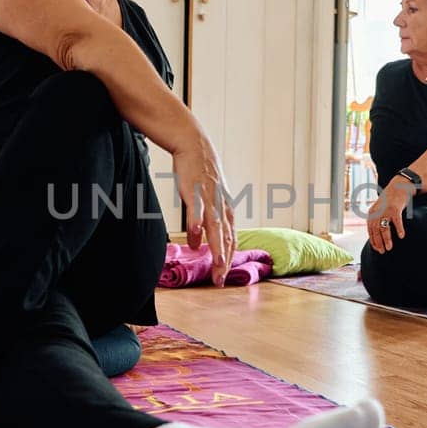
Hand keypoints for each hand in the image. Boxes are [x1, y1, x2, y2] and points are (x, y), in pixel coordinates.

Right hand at [172, 132, 236, 284]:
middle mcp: (222, 207)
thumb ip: (203, 225)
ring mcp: (210, 200)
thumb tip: (198, 246)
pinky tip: (195, 237)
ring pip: (215, 227)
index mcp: (226, 211)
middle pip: (226, 238)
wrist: (195, 146)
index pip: (231, 240)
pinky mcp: (196, 191)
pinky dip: (196, 224)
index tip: (223, 277)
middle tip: (220, 281)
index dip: (228, 259)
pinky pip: (196, 210)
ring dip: (217, 247)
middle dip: (224, 261)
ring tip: (218, 264)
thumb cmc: (201, 176)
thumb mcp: (206, 202)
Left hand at [366, 175, 413, 253]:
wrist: (398, 185)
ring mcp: (386, 210)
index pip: (370, 230)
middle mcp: (377, 212)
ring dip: (387, 239)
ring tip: (389, 248)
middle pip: (375, 230)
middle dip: (378, 242)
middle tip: (382, 251)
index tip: (377, 249)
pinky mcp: (395, 208)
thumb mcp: (380, 209)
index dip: (373, 240)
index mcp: (372, 213)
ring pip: (384, 228)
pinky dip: (399, 229)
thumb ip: (377, 219)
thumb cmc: (390, 200)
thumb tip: (378, 234)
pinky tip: (401, 236)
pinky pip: (396, 221)